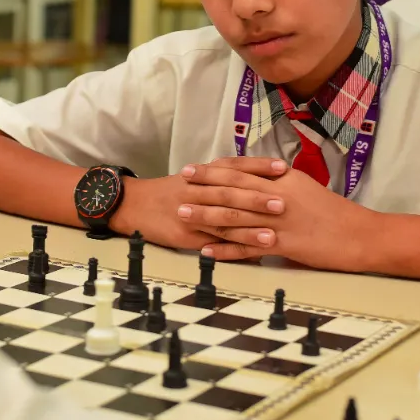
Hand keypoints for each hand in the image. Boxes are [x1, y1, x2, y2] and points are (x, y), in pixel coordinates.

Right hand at [112, 158, 286, 251]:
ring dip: (249, 228)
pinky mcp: (186, 234)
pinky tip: (248, 253)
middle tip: (284, 202)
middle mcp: (197, 190)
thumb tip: (254, 178)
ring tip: (274, 233)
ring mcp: (191, 213)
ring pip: (223, 220)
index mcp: (202, 174)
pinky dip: (231, 247)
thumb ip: (219, 178)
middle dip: (258, 198)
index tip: (282, 168)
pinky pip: (212, 242)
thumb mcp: (192, 178)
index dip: (258, 167)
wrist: (135, 205)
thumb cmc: (168, 192)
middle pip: (230, 193)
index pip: (233, 166)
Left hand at [182, 161, 377, 271]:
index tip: (192, 169)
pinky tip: (207, 252)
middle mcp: (278, 197)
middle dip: (202, 189)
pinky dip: (226, 251)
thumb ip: (276, 183)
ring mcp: (279, 222)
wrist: (362, 236)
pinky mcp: (284, 245)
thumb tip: (251, 178)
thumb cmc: (333, 212)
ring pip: (235, 217)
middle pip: (232, 191)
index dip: (213, 170)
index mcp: (282, 180)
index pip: (240, 171)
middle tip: (178, 187)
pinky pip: (248, 248)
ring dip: (206, 217)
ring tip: (183, 215)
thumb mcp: (304, 188)